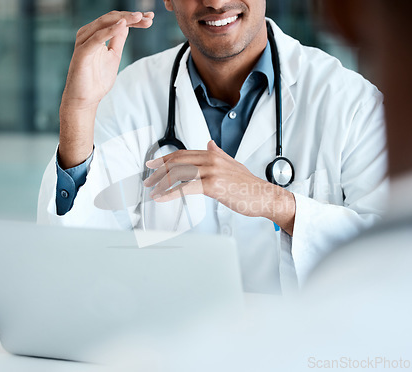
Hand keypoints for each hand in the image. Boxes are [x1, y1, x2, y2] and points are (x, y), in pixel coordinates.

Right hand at [58, 11, 153, 168]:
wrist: (84, 99)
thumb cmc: (96, 80)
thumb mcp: (113, 56)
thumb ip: (118, 40)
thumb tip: (126, 25)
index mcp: (96, 34)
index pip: (116, 20)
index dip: (133, 19)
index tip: (150, 18)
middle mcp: (88, 34)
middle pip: (112, 18)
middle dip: (131, 17)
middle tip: (148, 17)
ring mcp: (84, 42)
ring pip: (104, 23)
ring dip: (123, 19)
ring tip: (138, 17)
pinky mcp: (83, 52)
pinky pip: (97, 38)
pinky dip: (110, 30)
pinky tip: (123, 25)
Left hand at [144, 141, 295, 234]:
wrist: (264, 196)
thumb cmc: (248, 185)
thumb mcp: (233, 164)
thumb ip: (219, 153)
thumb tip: (210, 143)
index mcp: (213, 154)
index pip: (182, 153)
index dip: (164, 159)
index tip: (152, 165)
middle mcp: (211, 160)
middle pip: (177, 161)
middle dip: (159, 171)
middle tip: (148, 180)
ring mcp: (212, 172)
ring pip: (178, 173)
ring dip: (161, 182)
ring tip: (152, 190)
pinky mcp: (213, 186)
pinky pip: (185, 188)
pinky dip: (170, 193)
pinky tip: (161, 197)